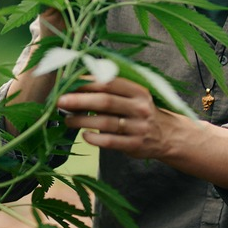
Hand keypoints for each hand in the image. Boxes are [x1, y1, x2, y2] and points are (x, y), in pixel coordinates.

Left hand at [57, 76, 183, 159]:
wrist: (167, 135)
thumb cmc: (140, 111)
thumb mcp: (133, 95)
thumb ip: (112, 89)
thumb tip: (77, 83)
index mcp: (137, 90)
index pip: (109, 82)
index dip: (87, 82)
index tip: (68, 83)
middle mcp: (139, 107)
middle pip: (105, 101)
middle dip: (79, 100)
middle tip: (60, 101)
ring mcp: (138, 127)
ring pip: (105, 122)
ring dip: (82, 121)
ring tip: (67, 120)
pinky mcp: (135, 145)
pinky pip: (110, 142)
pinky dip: (95, 138)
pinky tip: (84, 135)